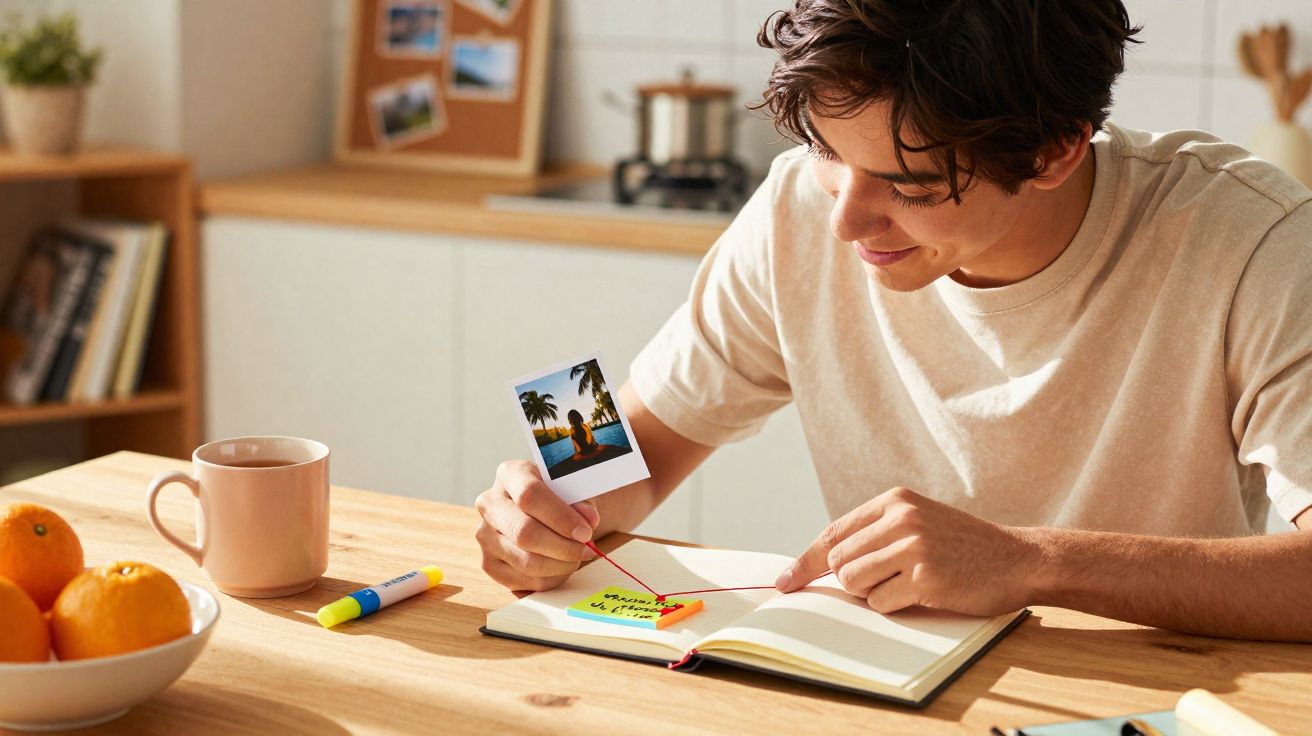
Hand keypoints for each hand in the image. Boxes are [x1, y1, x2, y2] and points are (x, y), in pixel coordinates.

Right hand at [475, 460, 600, 593]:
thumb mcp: (574, 489)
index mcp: (510, 475)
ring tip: (576, 558)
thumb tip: (589, 521)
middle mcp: (490, 503)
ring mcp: (485, 535)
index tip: (586, 531)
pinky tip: (562, 568)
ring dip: (560, 566)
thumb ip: (582, 503)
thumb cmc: (560, 497)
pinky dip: (550, 580)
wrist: (544, 511)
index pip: (530, 495)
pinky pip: (522, 581)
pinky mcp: (488, 563)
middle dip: (563, 547)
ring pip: (525, 561)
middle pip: (524, 533)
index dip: (560, 517)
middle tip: (586, 549)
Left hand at [775, 487, 1039, 616]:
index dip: (804, 562)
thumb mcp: (918, 522)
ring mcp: (913, 546)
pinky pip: (883, 603)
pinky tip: (926, 592)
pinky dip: (897, 606)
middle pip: (839, 563)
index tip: (784, 583)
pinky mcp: (925, 577)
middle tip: (891, 580)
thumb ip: (875, 534)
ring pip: (855, 583)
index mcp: (894, 500)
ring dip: (875, 593)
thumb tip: (822, 564)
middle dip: (854, 581)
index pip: (832, 533)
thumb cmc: (963, 547)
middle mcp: (901, 518)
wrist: (1019, 558)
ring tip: (910, 583)